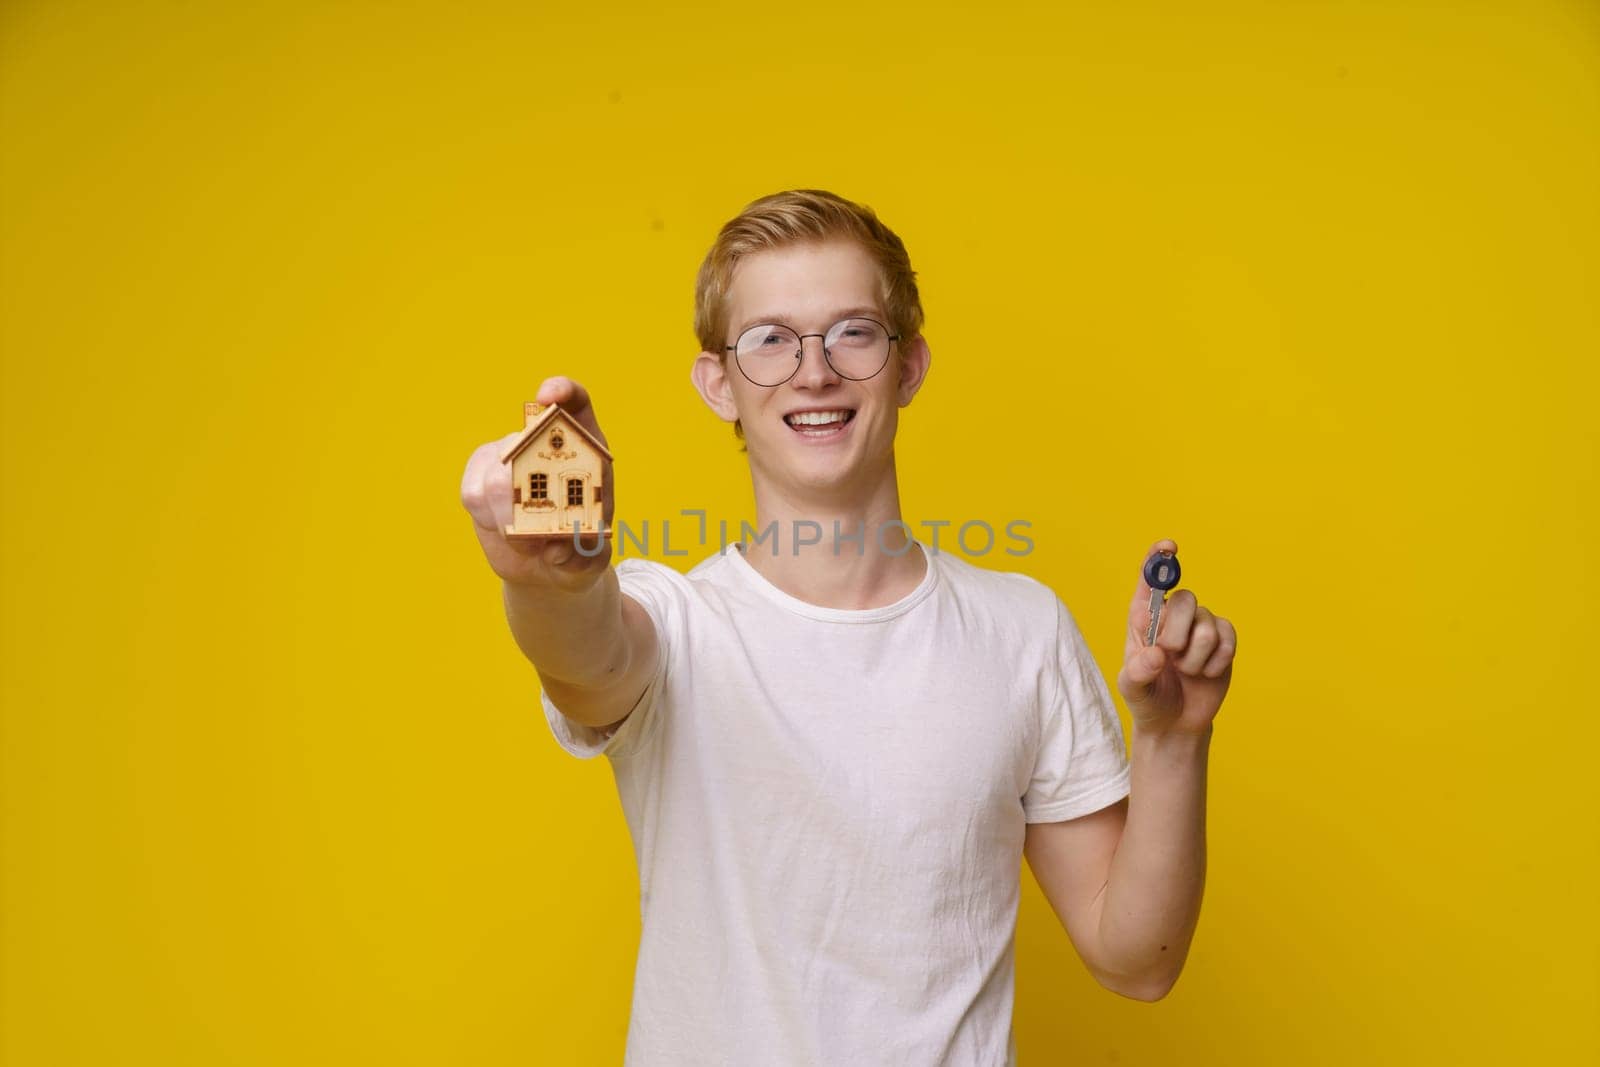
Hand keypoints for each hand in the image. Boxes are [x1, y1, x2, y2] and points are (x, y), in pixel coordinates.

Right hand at [459, 376, 615, 592]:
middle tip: (539, 535)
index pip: (574, 402)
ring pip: (493, 478)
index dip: (562, 390)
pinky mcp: (479, 477)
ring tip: (527, 541)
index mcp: (584, 447)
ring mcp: (506, 457)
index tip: (549, 396)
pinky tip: (505, 533)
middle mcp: (541, 443)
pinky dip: (488, 520)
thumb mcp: (592, 557)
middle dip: (527, 492)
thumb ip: (583, 554)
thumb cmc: (579, 550)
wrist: (547, 565)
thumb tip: (555, 550)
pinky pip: (472, 493)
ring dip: (508, 518)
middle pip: (523, 444)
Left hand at [1115, 538, 1235, 736]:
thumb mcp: (1133, 690)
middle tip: (1170, 657)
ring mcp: (1199, 625)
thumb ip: (1138, 672)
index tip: (1168, 546)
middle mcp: (1172, 616)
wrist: (1176, 723)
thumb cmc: (1148, 700)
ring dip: (1195, 658)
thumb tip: (1157, 655)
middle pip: (1185, 600)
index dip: (1158, 560)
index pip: (1149, 580)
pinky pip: (1228, 640)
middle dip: (1178, 635)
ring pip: (1207, 626)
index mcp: (1143, 618)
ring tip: (1185, 671)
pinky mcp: (1223, 640)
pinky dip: (1216, 663)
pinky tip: (1205, 673)